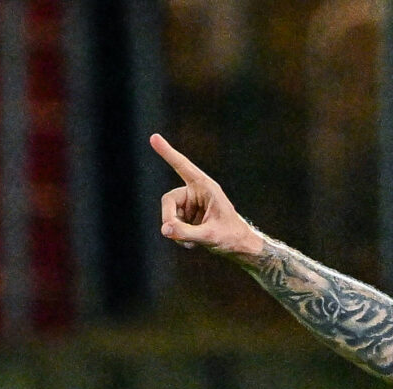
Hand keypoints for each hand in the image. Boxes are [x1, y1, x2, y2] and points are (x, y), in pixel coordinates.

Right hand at [151, 134, 261, 258]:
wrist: (238, 247)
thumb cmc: (230, 236)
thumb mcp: (209, 235)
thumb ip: (186, 233)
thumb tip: (164, 229)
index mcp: (205, 187)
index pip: (183, 167)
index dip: (167, 153)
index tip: (153, 137)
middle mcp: (196, 192)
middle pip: (169, 200)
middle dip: (169, 218)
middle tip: (171, 233)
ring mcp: (190, 204)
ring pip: (169, 215)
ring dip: (176, 231)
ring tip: (192, 242)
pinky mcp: (187, 216)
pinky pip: (172, 225)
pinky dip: (178, 236)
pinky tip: (192, 243)